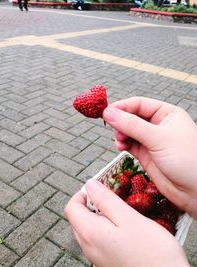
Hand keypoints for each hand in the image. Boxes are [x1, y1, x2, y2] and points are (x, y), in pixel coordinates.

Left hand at [65, 179, 188, 266]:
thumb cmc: (151, 250)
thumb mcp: (128, 217)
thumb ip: (105, 199)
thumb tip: (90, 185)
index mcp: (89, 233)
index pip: (71, 207)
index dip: (82, 194)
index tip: (99, 189)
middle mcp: (88, 246)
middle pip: (78, 217)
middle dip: (91, 203)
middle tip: (111, 198)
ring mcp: (96, 256)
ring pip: (88, 228)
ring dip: (99, 215)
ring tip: (119, 211)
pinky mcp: (106, 260)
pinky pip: (97, 238)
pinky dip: (105, 227)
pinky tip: (123, 226)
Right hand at [103, 97, 196, 217]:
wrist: (195, 190)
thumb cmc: (187, 159)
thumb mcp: (159, 138)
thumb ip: (132, 125)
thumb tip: (109, 113)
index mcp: (166, 113)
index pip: (139, 104)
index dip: (122, 107)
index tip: (107, 112)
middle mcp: (158, 125)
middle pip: (132, 117)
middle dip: (120, 122)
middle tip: (112, 128)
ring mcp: (151, 140)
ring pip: (128, 131)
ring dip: (120, 134)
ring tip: (119, 141)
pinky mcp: (146, 154)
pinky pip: (129, 144)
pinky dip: (122, 145)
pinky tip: (121, 147)